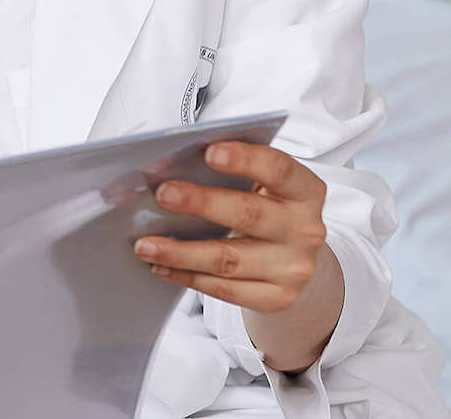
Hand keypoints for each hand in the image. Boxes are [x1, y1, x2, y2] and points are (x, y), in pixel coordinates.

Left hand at [132, 142, 343, 372]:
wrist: (295, 261)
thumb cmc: (268, 211)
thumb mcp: (262, 186)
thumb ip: (230, 173)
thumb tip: (169, 166)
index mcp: (304, 191)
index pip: (279, 169)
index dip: (246, 159)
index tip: (210, 152)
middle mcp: (304, 230)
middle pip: (249, 214)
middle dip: (201, 203)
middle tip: (163, 195)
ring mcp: (293, 267)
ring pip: (229, 259)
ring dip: (181, 251)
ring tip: (146, 244)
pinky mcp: (278, 297)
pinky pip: (225, 289)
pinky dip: (187, 276)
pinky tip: (162, 266)